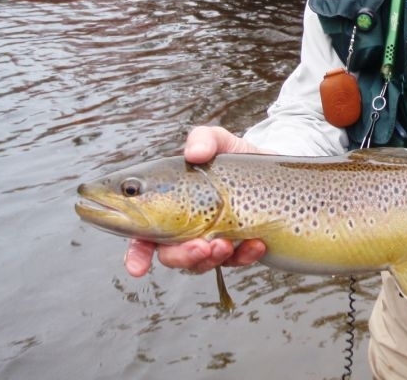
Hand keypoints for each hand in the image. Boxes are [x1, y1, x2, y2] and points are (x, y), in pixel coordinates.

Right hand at [123, 125, 270, 276]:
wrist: (270, 164)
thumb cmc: (233, 155)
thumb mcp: (220, 141)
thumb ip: (204, 139)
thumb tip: (194, 153)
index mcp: (167, 206)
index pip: (143, 236)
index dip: (136, 255)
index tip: (137, 268)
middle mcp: (184, 229)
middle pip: (171, 256)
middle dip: (183, 257)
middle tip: (201, 246)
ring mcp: (210, 240)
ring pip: (201, 264)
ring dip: (212, 259)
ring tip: (226, 243)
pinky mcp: (237, 247)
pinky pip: (236, 261)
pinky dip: (245, 256)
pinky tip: (256, 244)